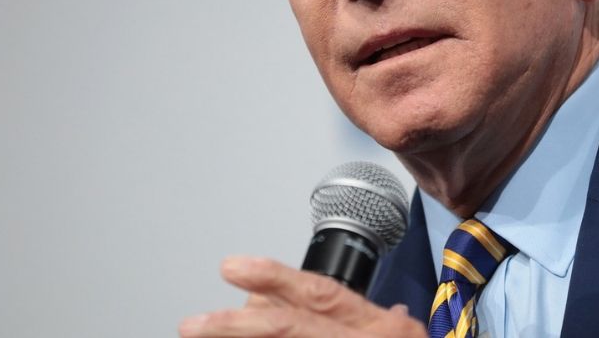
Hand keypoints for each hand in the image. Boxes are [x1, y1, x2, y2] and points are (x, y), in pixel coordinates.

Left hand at [179, 256, 427, 337]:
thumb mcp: (405, 337)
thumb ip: (385, 320)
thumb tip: (375, 306)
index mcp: (376, 326)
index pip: (320, 293)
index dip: (276, 278)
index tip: (233, 267)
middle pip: (289, 328)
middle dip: (235, 326)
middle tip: (193, 324)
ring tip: (200, 336)